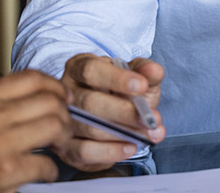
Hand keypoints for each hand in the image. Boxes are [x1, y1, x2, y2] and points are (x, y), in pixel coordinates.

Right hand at [57, 53, 165, 170]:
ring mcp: (64, 121)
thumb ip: (146, 72)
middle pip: (89, 103)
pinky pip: (84, 152)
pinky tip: (130, 147)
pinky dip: (110, 152)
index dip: (116, 78)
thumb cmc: (123, 91)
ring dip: (122, 134)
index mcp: (80, 67)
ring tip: (147, 134)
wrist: (115, 114)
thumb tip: (154, 71)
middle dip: (124, 112)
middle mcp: (67, 93)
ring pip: (88, 128)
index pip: (91, 70)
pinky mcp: (66, 147)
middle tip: (150, 119)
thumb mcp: (137, 76)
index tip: (142, 86)